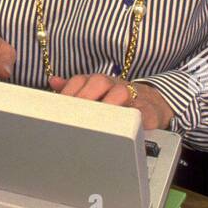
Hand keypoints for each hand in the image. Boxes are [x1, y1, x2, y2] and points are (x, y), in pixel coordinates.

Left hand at [48, 72, 173, 130]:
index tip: (57, 107)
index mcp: (99, 82)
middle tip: (74, 115)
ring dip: (107, 104)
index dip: (68, 92)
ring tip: (96, 120)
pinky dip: (135, 118)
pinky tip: (124, 128)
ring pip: (121, 92)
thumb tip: (53, 81)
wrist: (153, 102)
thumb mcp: (94, 93)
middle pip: (98, 81)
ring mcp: (133, 96)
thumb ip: (74, 89)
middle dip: (84, 97)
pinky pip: (144, 112)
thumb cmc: (118, 100)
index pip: (80, 80)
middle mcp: (114, 85)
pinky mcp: (150, 110)